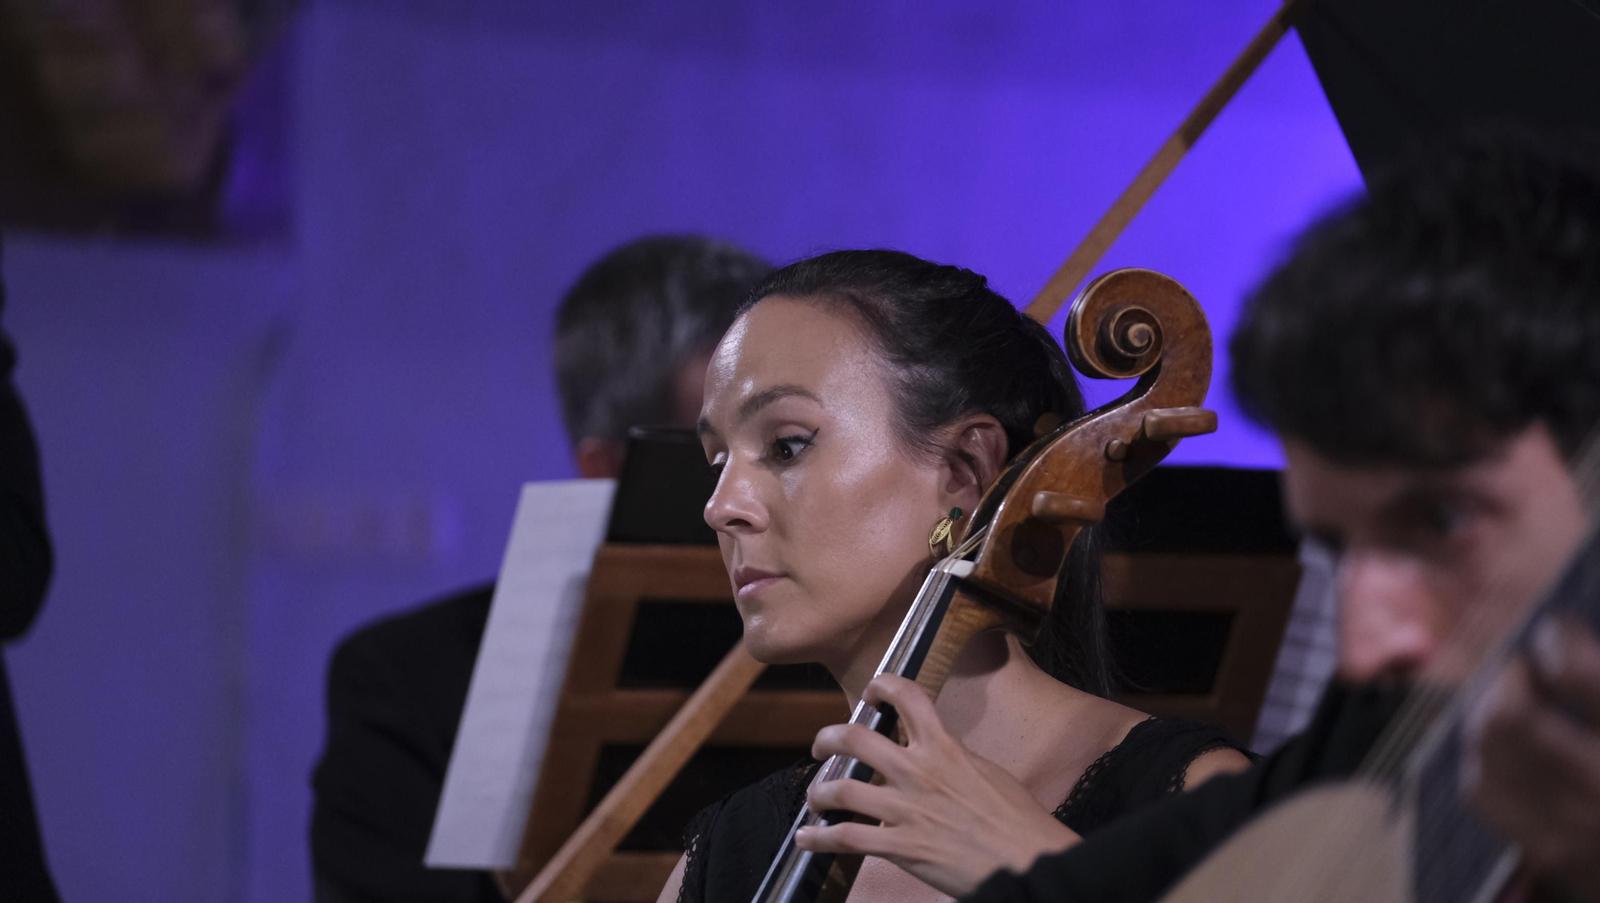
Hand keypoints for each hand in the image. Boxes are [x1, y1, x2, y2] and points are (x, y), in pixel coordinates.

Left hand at [794, 674, 1078, 896]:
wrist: (1027, 861)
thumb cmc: (1016, 820)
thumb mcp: (986, 772)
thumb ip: (953, 758)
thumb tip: (936, 753)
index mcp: (945, 748)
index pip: (907, 697)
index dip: (881, 686)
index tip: (871, 693)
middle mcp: (919, 772)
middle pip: (855, 738)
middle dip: (827, 738)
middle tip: (821, 746)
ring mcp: (906, 809)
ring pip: (842, 789)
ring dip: (818, 792)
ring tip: (815, 797)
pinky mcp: (901, 847)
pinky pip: (847, 838)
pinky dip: (819, 838)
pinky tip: (806, 838)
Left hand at [1464, 617, 1599, 901]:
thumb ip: (1592, 677)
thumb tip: (1553, 630)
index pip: (1576, 673)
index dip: (1558, 639)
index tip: (1556, 630)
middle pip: (1511, 715)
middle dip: (1513, 677)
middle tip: (1531, 669)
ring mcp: (1573, 831)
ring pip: (1486, 747)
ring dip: (1491, 709)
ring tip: (1520, 700)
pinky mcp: (1548, 852)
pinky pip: (1482, 788)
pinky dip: (1486, 757)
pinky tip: (1511, 746)